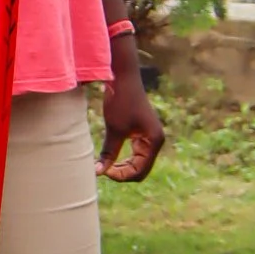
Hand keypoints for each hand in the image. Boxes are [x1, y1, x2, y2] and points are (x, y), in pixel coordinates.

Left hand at [97, 63, 164, 183]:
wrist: (123, 78)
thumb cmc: (120, 102)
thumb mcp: (114, 129)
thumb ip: (109, 152)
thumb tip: (98, 173)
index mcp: (154, 141)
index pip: (140, 170)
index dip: (122, 175)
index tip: (104, 171)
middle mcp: (156, 140)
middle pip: (141, 169)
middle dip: (122, 172)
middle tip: (102, 169)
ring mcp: (150, 136)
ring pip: (138, 162)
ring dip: (122, 166)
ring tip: (105, 165)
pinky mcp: (143, 133)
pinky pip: (135, 153)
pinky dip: (123, 158)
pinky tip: (110, 157)